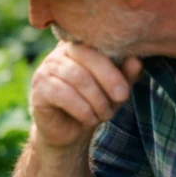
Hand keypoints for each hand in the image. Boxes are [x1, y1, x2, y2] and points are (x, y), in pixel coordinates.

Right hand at [29, 42, 143, 149]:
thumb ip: (125, 74)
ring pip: (77, 77)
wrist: (69, 132)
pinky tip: (89, 119)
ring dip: (96, 99)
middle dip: (108, 80)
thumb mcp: (114, 90)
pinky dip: (81, 109)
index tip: (125, 91)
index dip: (113, 67)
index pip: (97, 44)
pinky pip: (62, 93)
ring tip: (104, 115)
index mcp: (80, 45)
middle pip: (87, 56)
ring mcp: (46, 68)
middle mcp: (60, 52)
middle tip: (121, 99)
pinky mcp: (39, 88)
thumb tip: (136, 61)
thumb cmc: (93, 105)